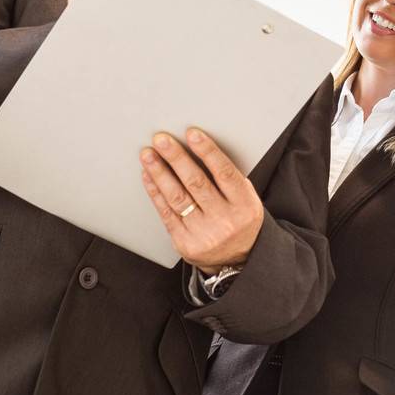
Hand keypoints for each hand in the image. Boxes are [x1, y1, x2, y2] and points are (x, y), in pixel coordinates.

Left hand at [140, 129, 262, 273]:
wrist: (237, 261)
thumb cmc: (239, 220)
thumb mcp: (246, 199)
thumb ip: (228, 178)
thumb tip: (199, 147)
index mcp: (244, 205)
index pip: (224, 173)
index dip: (207, 151)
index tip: (191, 134)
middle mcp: (225, 220)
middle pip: (196, 183)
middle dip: (176, 158)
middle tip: (162, 140)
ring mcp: (204, 234)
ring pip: (178, 198)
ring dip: (160, 173)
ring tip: (148, 156)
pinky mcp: (185, 243)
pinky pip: (167, 214)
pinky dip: (156, 193)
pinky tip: (149, 177)